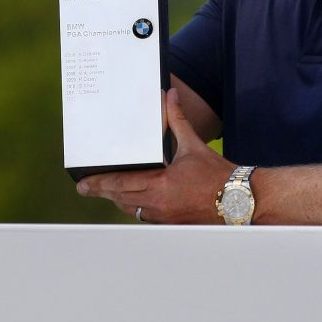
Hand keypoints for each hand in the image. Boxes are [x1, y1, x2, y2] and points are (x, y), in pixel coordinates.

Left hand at [76, 89, 235, 223]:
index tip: (84, 184)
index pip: (121, 184)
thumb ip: (177, 120)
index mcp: (161, 185)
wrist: (237, 199)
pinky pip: (145, 217)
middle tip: (86, 189)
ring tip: (107, 193)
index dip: (100, 184)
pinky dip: (136, 208)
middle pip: (121, 199)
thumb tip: (170, 97)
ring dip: (119, 201)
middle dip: (102, 193)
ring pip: (131, 210)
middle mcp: (158, 204)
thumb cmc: (216, 175)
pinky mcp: (171, 224)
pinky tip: (134, 202)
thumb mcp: (194, 145)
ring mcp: (164, 217)